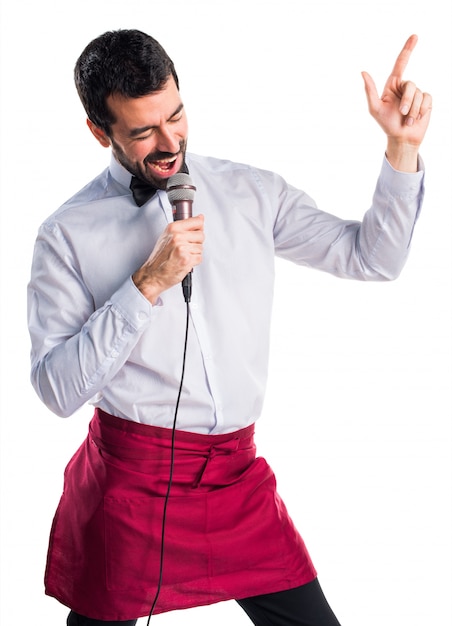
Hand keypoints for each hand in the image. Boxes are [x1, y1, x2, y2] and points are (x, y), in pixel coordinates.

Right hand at [133, 214, 204, 303]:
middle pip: (201, 235)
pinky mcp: (187, 260)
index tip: (197, 230)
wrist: (153, 274)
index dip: (199, 227)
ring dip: (195, 253)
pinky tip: (184, 261)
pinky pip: (199, 258)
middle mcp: (177, 237)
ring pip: (201, 248)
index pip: (197, 221)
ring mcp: (182, 248)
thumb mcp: (167, 236)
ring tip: (183, 255)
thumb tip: (199, 218)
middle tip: (186, 248)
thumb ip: (183, 227)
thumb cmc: (159, 258)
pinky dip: (194, 262)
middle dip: (196, 242)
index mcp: (173, 228)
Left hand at [361, 35, 431, 170]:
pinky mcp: (426, 101)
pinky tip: (416, 118)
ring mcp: (416, 94)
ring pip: (419, 94)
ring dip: (413, 110)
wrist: (402, 138)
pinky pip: (427, 99)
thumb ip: (370, 90)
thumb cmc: (386, 124)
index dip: (408, 49)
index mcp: (392, 85)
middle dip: (407, 101)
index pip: (401, 63)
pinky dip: (421, 110)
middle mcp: (405, 87)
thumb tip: (363, 72)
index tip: (415, 36)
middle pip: (411, 84)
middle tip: (402, 114)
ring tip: (407, 120)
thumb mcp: (375, 108)